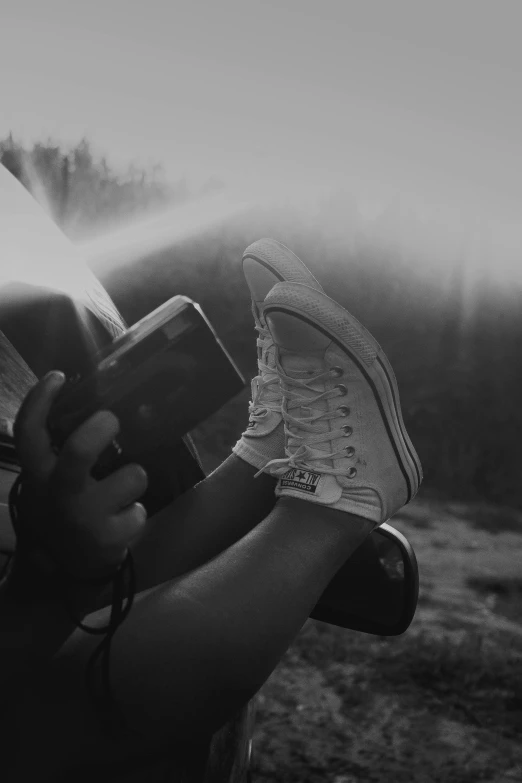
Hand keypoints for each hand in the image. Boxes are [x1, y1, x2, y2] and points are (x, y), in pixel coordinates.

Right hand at [13, 371, 147, 580]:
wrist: (59, 571)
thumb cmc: (61, 510)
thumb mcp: (47, 482)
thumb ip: (57, 452)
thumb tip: (93, 406)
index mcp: (40, 473)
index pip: (29, 432)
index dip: (41, 400)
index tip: (58, 375)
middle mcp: (60, 493)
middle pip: (80, 450)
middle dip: (102, 427)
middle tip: (111, 420)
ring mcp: (85, 517)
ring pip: (133, 476)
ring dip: (135, 477)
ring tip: (123, 488)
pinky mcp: (110, 538)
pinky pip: (141, 510)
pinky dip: (137, 512)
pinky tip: (122, 519)